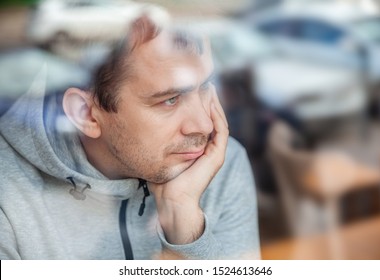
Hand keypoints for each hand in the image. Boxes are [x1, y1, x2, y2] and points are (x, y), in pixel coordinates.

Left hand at [149, 91, 228, 244]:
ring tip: (208, 87)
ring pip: (218, 120)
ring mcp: (215, 151)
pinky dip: (216, 115)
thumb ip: (158, 140)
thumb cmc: (164, 180)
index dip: (199, 104)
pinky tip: (210, 102)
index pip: (202, 120)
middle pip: (212, 117)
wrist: (171, 200)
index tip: (191, 88)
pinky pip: (221, 130)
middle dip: (208, 99)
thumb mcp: (160, 153)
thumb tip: (143, 123)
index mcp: (199, 146)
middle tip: (202, 82)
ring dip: (214, 104)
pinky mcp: (217, 156)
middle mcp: (209, 147)